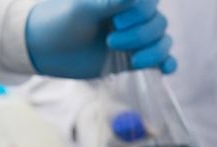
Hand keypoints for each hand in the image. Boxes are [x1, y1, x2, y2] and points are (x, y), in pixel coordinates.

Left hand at [26, 0, 176, 78]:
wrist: (49, 51)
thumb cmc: (61, 22)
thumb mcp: (82, 10)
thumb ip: (109, 1)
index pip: (149, 1)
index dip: (140, 13)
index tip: (117, 21)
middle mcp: (134, 15)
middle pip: (159, 22)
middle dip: (140, 36)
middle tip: (110, 42)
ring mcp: (138, 37)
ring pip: (164, 41)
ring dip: (152, 52)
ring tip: (131, 60)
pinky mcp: (139, 57)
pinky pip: (165, 58)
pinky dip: (167, 63)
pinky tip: (163, 70)